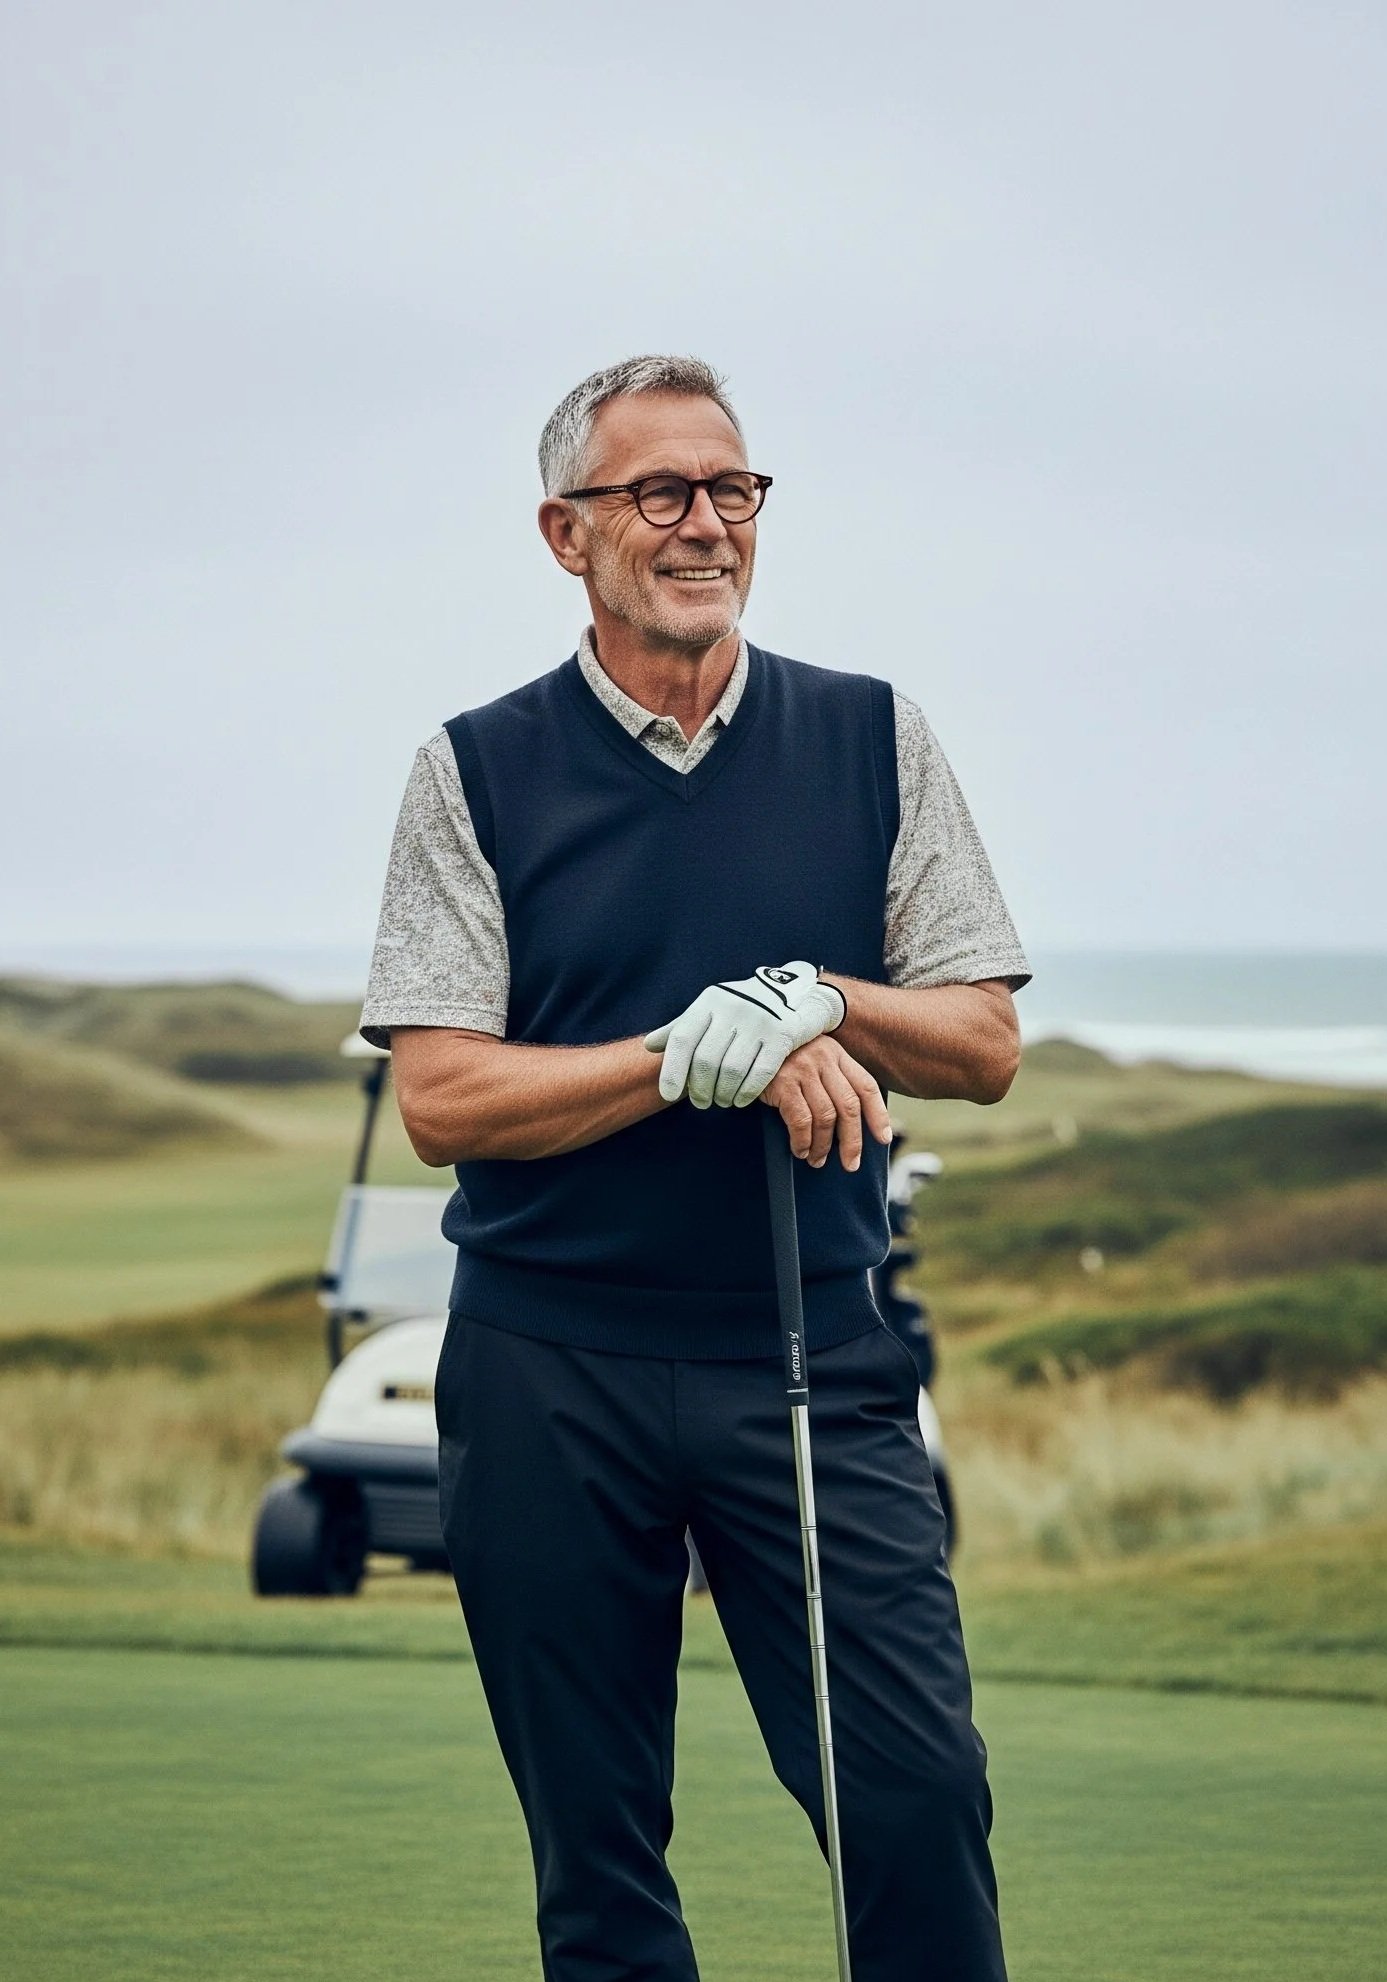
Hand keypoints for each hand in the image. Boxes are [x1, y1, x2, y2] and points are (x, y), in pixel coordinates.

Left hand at [644, 961, 846, 1108]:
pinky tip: (741, 1100)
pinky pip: (760, 1073)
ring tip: (722, 1101)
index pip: (682, 1039)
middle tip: (701, 1102)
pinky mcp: (782, 1035)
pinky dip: (746, 1092)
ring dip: (723, 1094)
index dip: (672, 1070)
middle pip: (706, 1060)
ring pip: (731, 1070)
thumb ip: (681, 1028)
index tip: (668, 1095)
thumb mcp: (711, 1011)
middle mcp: (732, 1008)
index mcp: (709, 1002)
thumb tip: (649, 1046)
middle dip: (700, 1089)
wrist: (795, 994)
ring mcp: (759, 1021)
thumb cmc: (743, 1009)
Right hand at [759, 1036, 892, 1171]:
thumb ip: (829, 1078)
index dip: (878, 1115)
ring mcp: (803, 1069)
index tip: (883, 1139)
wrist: (745, 1040)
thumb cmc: (778, 1057)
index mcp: (836, 1053)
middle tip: (851, 1164)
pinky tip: (800, 1150)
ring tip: (817, 1160)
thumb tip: (848, 1121)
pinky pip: (801, 1120)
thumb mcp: (811, 1057)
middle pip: (849, 1106)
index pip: (866, 1086)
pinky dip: (803, 1141)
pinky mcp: (782, 1082)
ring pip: (826, 1117)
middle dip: (853, 1141)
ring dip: (823, 1146)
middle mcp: (823, 1059)